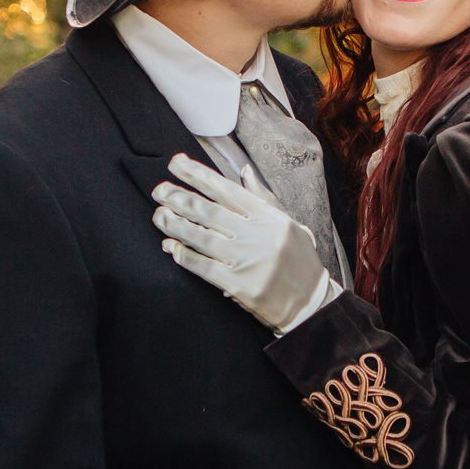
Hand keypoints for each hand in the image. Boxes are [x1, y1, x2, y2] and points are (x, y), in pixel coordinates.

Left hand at [152, 154, 335, 334]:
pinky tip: (170, 247)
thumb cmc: (299, 261)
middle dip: (179, 198)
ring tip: (158, 215)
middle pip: (209, 211)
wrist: (311, 304)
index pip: (226, 190)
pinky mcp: (240, 285)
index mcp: (269, 217)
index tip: (177, 164)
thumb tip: (244, 171)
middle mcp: (258, 235)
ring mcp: (248, 261)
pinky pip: (205, 267)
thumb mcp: (288, 223)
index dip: (198, 175)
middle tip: (158, 190)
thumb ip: (263, 197)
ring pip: (202, 237)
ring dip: (175, 225)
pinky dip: (184, 256)